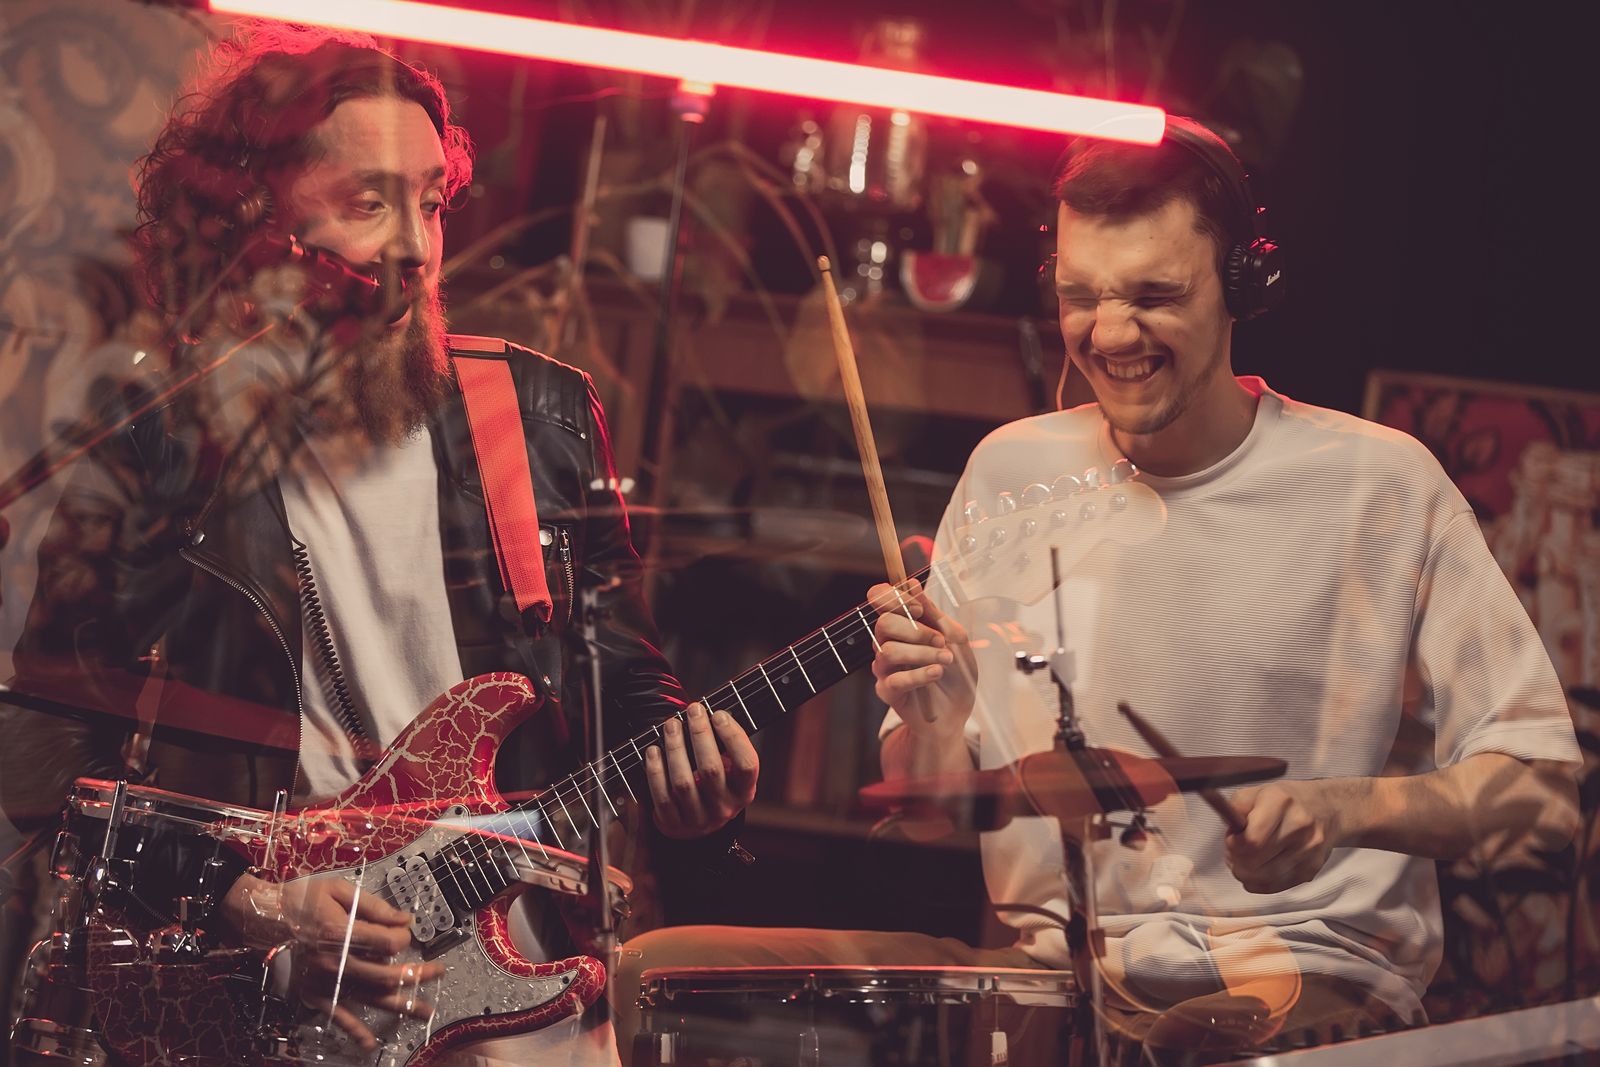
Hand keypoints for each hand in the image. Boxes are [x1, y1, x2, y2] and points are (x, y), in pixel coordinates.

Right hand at [220, 872, 443, 1050]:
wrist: (261, 918)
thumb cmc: (300, 899)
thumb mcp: (338, 889)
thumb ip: (374, 906)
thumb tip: (405, 920)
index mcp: (339, 932)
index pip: (387, 942)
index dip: (403, 935)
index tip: (404, 929)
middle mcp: (333, 962)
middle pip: (386, 974)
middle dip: (417, 974)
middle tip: (439, 971)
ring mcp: (324, 982)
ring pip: (370, 997)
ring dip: (401, 1005)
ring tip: (425, 1010)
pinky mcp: (313, 994)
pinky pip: (337, 1017)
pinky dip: (354, 1031)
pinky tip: (370, 1043)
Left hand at [645, 702, 758, 838]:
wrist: (698, 822)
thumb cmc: (715, 783)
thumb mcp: (730, 769)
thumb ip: (726, 746)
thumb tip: (708, 713)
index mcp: (744, 791)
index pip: (747, 764)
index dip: (733, 737)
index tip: (719, 714)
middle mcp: (724, 808)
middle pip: (711, 769)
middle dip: (700, 734)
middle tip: (693, 710)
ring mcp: (699, 819)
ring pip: (684, 783)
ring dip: (675, 748)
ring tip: (671, 725)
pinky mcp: (674, 824)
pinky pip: (662, 796)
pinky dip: (656, 771)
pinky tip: (653, 750)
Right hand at [869, 579, 974, 739]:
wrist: (959, 710)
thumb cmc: (956, 672)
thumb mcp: (954, 637)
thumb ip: (933, 613)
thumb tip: (912, 584)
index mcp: (901, 624)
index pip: (878, 599)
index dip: (893, 598)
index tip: (918, 608)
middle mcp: (887, 642)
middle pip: (884, 624)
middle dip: (916, 631)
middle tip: (940, 641)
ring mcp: (884, 668)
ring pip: (888, 651)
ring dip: (922, 653)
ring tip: (945, 660)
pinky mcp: (887, 692)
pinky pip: (896, 679)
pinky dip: (920, 674)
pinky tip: (937, 673)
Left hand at [1225, 781, 1344, 893]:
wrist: (1327, 810)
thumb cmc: (1286, 802)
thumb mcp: (1256, 792)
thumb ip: (1235, 809)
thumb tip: (1230, 831)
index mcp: (1281, 801)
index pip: (1251, 840)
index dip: (1234, 845)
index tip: (1231, 840)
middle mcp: (1299, 825)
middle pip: (1255, 861)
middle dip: (1236, 860)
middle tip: (1234, 852)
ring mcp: (1309, 850)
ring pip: (1264, 878)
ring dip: (1246, 873)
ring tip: (1245, 860)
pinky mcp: (1311, 869)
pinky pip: (1275, 886)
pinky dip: (1259, 883)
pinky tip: (1257, 870)